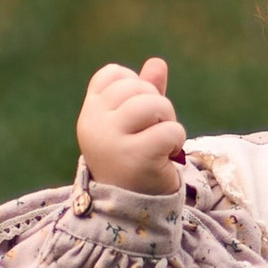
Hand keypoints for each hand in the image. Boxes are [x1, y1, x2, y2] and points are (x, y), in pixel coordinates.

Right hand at [77, 57, 186, 194]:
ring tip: (161, 141)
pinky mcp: (135, 157)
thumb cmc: (133, 156)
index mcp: (90, 110)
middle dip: (157, 105)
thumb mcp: (134, 122)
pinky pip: (170, 130)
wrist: (129, 205)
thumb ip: (144, 92)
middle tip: (153, 131)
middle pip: (138, 86)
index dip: (135, 86)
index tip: (137, 115)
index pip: (114, 73)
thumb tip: (157, 62)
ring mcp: (111, 140)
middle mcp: (93, 122)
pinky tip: (166, 156)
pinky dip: (176, 140)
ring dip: (168, 120)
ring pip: (154, 103)